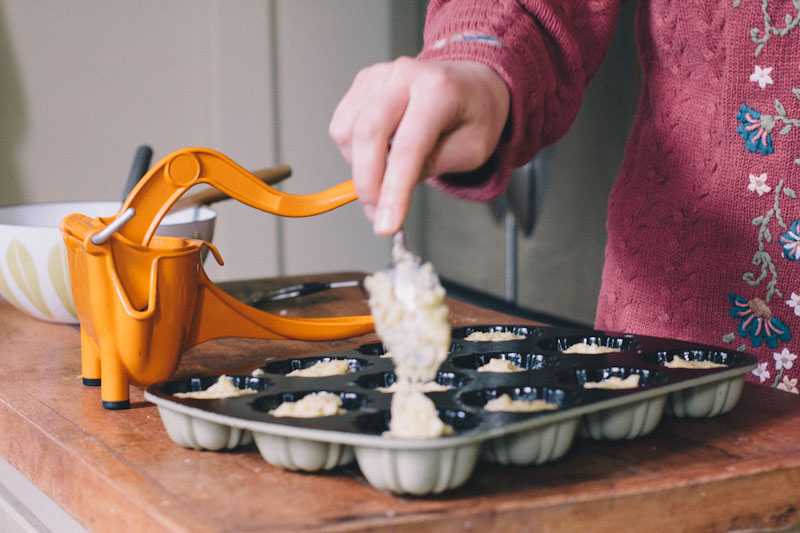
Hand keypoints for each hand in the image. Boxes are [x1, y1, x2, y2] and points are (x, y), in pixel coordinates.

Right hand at [330, 57, 509, 234]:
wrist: (472, 81)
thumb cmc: (474, 115)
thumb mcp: (470, 151)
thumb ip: (429, 167)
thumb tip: (390, 193)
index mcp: (439, 90)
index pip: (408, 147)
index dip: (394, 190)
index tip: (386, 224)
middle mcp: (405, 76)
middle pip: (368, 133)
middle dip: (367, 184)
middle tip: (378, 213)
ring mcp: (380, 76)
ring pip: (347, 131)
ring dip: (360, 166)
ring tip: (387, 173)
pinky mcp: (363, 83)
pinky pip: (342, 125)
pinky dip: (353, 150)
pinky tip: (379, 152)